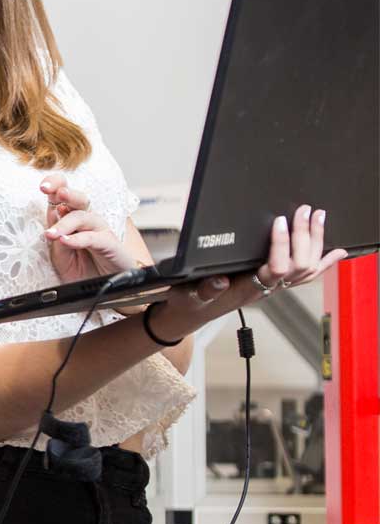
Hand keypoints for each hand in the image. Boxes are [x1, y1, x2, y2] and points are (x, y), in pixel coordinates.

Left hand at [39, 175, 135, 282]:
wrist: (104, 288)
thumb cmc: (82, 270)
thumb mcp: (60, 257)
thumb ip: (55, 238)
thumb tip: (51, 219)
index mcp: (71, 219)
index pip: (63, 197)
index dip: (55, 187)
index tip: (43, 186)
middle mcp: (86, 221)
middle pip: (77, 199)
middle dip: (62, 191)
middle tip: (47, 190)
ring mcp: (99, 231)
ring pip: (83, 217)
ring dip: (64, 224)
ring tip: (51, 233)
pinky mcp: (109, 244)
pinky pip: (93, 238)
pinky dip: (78, 239)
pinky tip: (65, 241)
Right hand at [148, 204, 346, 341]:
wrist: (194, 312)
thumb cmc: (190, 301)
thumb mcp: (187, 294)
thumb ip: (204, 289)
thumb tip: (220, 280)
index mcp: (246, 289)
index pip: (275, 268)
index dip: (281, 245)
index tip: (278, 221)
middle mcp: (266, 288)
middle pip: (299, 265)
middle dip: (305, 237)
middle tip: (305, 211)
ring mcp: (274, 287)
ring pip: (307, 268)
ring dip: (316, 243)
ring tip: (319, 218)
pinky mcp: (276, 283)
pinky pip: (307, 275)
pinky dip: (325, 262)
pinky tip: (336, 251)